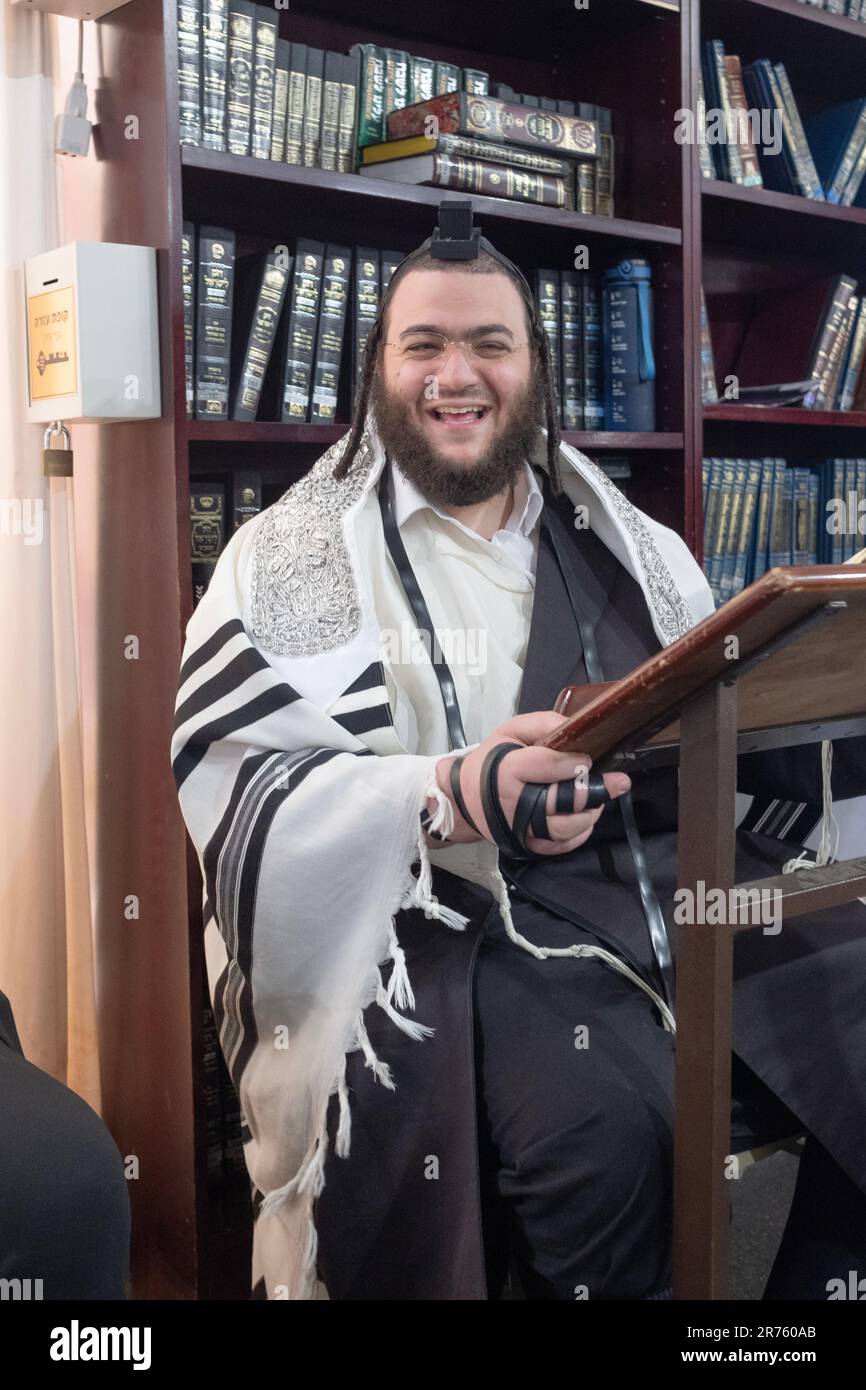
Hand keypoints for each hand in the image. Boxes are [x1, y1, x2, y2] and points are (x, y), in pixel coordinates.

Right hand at [427, 711, 630, 856]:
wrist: (463, 798)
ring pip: (566, 828)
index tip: (589, 759)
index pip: (546, 766)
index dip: (572, 762)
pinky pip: (561, 846)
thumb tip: (576, 725)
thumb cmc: (490, 760)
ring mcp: (521, 830)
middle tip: (619, 782)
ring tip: (600, 800)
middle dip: (595, 791)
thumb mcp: (509, 731)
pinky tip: (587, 818)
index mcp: (508, 771)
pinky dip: (580, 834)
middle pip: (562, 802)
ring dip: (590, 814)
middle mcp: (515, 805)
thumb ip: (542, 723)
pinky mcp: (527, 846)